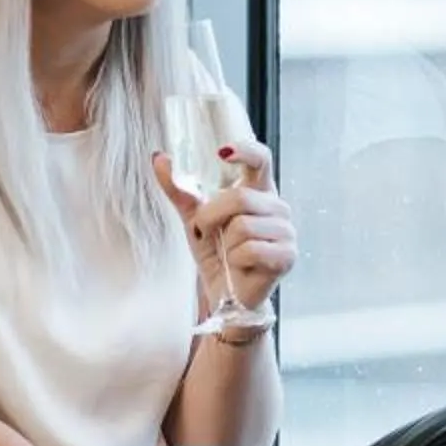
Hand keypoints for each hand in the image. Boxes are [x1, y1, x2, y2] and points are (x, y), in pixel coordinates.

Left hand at [156, 139, 295, 315]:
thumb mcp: (194, 217)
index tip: (221, 151)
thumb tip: (159, 158)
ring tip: (227, 252)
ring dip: (224, 243)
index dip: (245, 150)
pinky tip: (239, 266)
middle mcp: (278, 207)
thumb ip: (179, 189)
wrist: (226, 294)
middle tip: (206, 231)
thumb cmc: (216, 253)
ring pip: (244, 225)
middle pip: (241, 197)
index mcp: (260, 191)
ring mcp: (287, 232)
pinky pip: (251, 250)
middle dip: (212, 216)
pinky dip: (235, 260)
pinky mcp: (287, 256)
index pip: (261, 159)